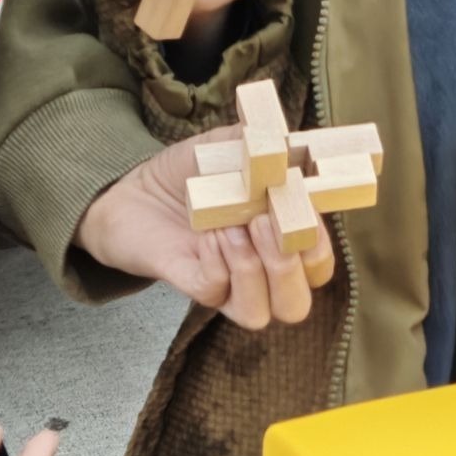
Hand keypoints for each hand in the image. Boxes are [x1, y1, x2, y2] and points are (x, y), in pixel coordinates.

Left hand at [76, 131, 335, 328]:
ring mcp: (227, 284)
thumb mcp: (232, 145)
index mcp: (280, 237)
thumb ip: (264, 143)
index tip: (299, 207)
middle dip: (287, 267)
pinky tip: (205, 232)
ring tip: (229, 228)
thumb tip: (292, 143)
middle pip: (297, 304)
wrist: (137, 186)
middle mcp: (259, 271)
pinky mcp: (193, 286)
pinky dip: (214, 262)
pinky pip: (215, 293)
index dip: (318, 244)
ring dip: (250, 268)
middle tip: (262, 222)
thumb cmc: (193, 170)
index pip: (318, 264)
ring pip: (260, 312)